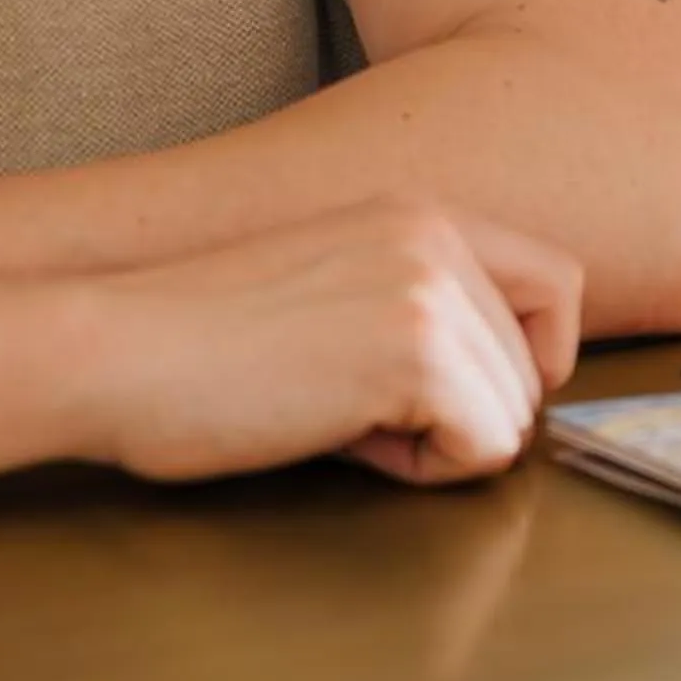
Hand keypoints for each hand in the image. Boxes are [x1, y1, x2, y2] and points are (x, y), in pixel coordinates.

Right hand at [78, 198, 582, 487]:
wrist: (122, 347)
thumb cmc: (203, 337)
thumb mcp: (334, 278)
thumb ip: (416, 302)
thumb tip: (485, 377)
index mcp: (425, 212)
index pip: (558, 282)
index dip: (530, 355)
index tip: (463, 392)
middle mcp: (442, 238)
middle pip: (539, 364)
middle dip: (469, 411)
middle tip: (372, 414)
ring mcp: (432, 293)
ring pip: (514, 413)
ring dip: (441, 440)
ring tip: (348, 420)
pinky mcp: (414, 356)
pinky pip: (482, 447)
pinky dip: (423, 468)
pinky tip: (344, 438)